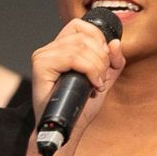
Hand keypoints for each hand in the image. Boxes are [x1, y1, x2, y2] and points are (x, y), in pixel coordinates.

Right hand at [30, 17, 125, 147]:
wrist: (67, 129)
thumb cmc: (80, 107)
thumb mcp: (103, 80)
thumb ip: (113, 62)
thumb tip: (116, 42)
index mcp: (61, 48)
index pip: (82, 26)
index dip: (99, 39)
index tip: (104, 63)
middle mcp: (50, 49)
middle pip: (84, 36)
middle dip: (102, 58)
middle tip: (101, 80)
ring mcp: (43, 56)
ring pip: (80, 47)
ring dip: (97, 67)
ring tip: (96, 85)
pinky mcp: (41, 65)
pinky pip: (73, 57)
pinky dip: (89, 71)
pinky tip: (91, 85)